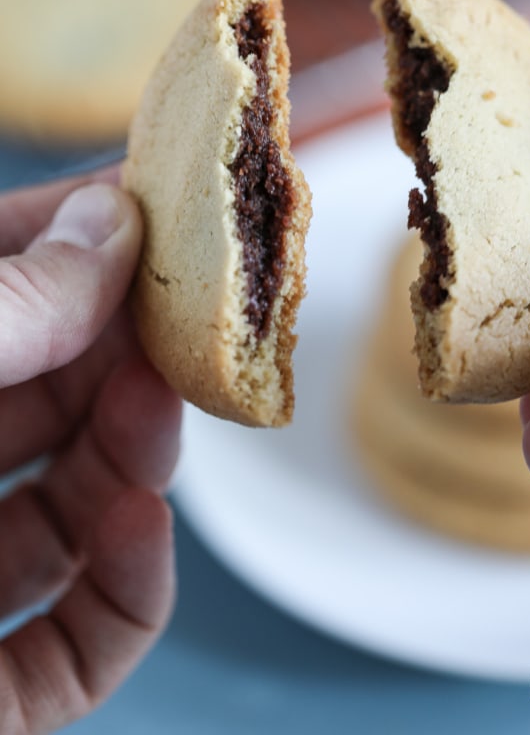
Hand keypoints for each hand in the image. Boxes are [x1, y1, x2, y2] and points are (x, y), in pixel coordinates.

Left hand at [0, 172, 181, 733]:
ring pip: (74, 512)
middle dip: (124, 353)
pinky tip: (145, 524)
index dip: (79, 238)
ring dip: (138, 458)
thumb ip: (4, 300)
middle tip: (185, 318)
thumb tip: (112, 220)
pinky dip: (131, 589)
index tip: (162, 207)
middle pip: (49, 397)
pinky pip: (75, 647)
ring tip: (166, 406)